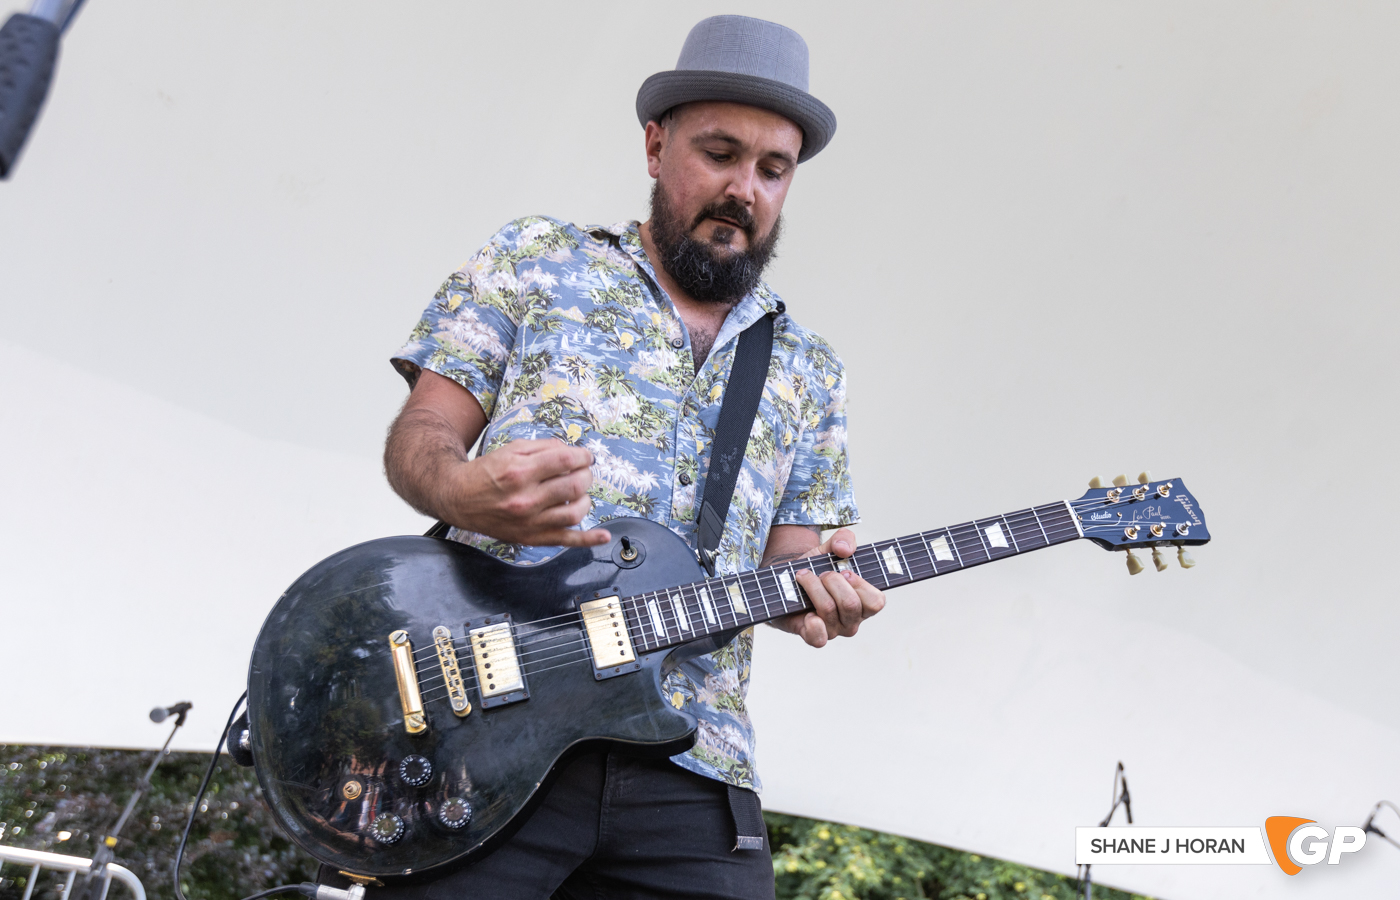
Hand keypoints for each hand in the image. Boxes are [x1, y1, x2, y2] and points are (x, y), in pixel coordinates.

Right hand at [449, 439, 610, 547]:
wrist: (459, 498)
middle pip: (574, 485)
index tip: (585, 457)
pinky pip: (566, 540)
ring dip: (585, 499)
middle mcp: (526, 498)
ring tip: (578, 493)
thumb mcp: (511, 449)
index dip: (582, 456)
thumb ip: (543, 447)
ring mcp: (530, 521)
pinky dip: (588, 540)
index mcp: (521, 472)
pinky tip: (603, 536)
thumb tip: (571, 451)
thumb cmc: (485, 473)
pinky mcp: (532, 538)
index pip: (566, 461)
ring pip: (575, 512)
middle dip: (586, 475)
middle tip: (582, 472)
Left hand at [781, 528, 885, 647]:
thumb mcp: (829, 548)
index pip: (876, 602)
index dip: (860, 585)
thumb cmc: (815, 568)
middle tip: (822, 573)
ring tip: (804, 577)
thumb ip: (844, 539)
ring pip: (829, 610)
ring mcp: (834, 630)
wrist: (787, 581)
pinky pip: (819, 638)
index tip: (845, 571)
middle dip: (832, 581)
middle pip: (851, 604)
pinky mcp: (814, 636)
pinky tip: (806, 611)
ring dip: (813, 587)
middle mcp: (852, 619)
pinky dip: (812, 623)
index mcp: (863, 601)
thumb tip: (845, 549)